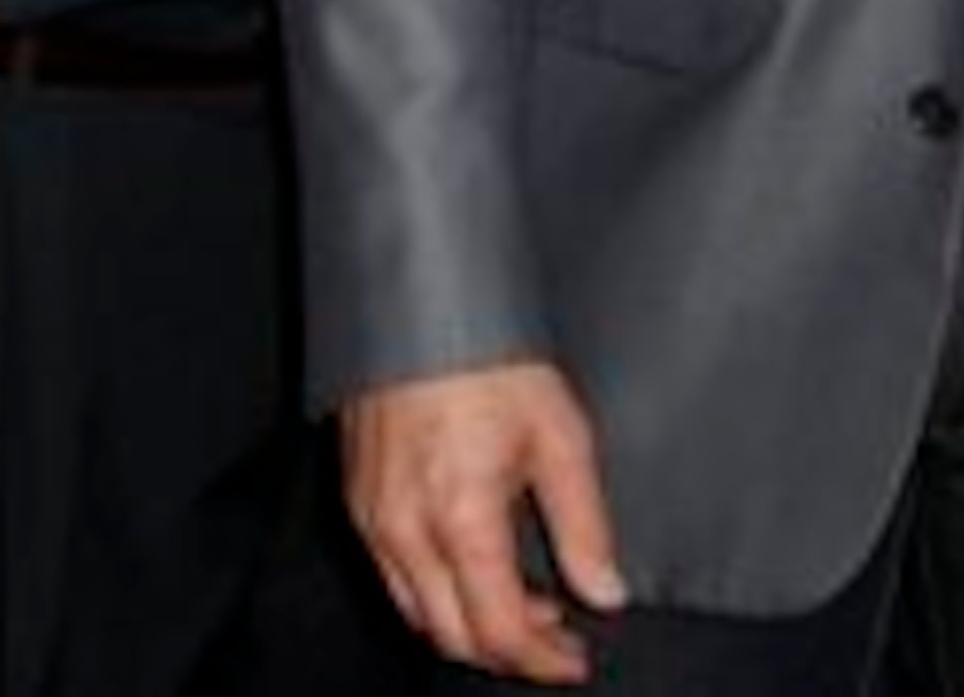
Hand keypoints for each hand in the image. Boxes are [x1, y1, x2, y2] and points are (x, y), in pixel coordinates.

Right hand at [343, 360, 627, 684]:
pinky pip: (394, 578)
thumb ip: (584, 525)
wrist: (423, 303)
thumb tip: (605, 590)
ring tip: (525, 603)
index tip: (574, 659)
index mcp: (461, 520)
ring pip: (417, 615)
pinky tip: (475, 567)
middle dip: (509, 652)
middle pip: (453, 637)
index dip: (542, 661)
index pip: (499, 630)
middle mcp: (406, 533)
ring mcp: (374, 521)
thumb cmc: (490, 359)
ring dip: (471, 625)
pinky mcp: (358, 502)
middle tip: (556, 638)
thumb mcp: (561, 436)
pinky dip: (436, 594)